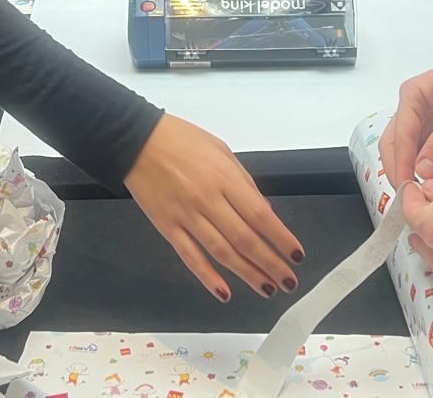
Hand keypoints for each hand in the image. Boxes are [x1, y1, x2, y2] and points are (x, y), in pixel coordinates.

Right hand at [126, 113, 304, 301]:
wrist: (136, 141)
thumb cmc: (182, 140)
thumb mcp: (221, 151)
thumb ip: (244, 183)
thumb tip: (264, 213)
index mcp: (225, 178)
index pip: (260, 216)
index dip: (280, 238)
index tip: (296, 255)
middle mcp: (208, 200)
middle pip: (245, 239)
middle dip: (270, 263)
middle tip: (288, 281)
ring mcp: (186, 216)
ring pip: (222, 253)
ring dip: (247, 274)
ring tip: (267, 288)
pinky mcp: (167, 227)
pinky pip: (190, 256)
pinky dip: (208, 277)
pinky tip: (224, 292)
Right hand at [380, 48, 432, 183]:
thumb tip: (422, 171)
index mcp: (412, 95)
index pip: (400, 135)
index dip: (401, 163)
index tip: (406, 188)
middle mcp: (412, 106)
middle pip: (395, 142)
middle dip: (398, 168)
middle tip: (408, 195)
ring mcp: (423, 117)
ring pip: (407, 147)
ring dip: (408, 168)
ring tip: (416, 193)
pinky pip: (423, 148)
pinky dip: (423, 164)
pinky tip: (427, 180)